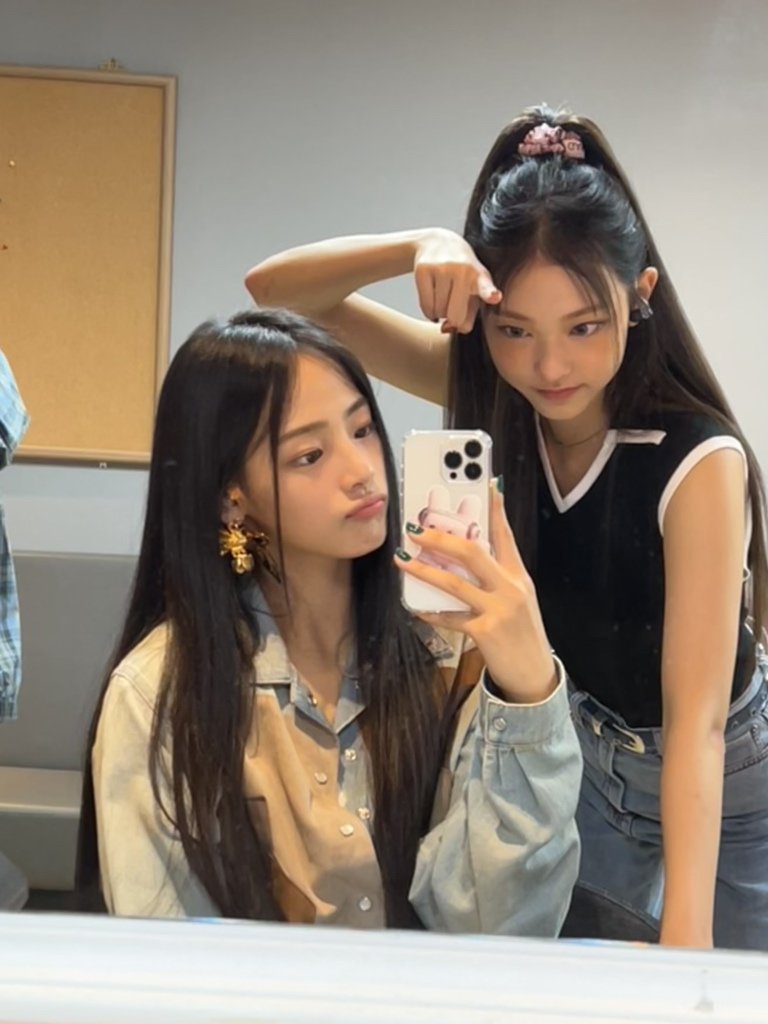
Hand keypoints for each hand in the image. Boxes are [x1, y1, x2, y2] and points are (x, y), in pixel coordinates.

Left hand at [395, 480, 556, 703]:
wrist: (535, 675)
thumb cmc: (522, 634)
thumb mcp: (517, 600)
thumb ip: (496, 578)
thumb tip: (464, 558)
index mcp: (518, 576)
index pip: (505, 535)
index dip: (496, 509)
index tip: (488, 485)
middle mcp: (510, 588)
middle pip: (473, 552)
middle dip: (441, 538)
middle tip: (416, 530)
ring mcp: (498, 610)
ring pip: (455, 582)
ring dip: (424, 570)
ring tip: (403, 559)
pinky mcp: (485, 632)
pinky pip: (450, 617)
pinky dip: (430, 612)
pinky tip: (415, 607)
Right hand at [413, 229, 501, 334]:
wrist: (437, 243)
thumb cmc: (461, 273)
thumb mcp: (472, 291)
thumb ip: (468, 316)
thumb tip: (447, 328)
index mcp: (479, 276)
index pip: (485, 287)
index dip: (489, 293)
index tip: (495, 296)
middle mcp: (462, 270)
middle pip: (455, 316)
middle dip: (453, 318)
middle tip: (454, 304)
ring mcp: (441, 268)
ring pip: (438, 312)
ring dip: (440, 312)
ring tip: (443, 295)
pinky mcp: (423, 270)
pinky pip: (425, 307)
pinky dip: (429, 310)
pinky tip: (433, 297)